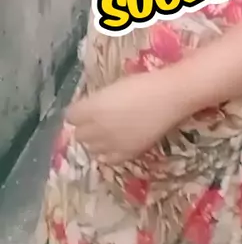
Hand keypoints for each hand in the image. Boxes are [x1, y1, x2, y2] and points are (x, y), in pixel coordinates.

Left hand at [65, 70, 184, 163]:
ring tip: (110, 132)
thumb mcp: (115, 86)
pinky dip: (109, 153)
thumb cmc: (143, 83)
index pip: (70, 116)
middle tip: (99, 120)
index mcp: (91, 107)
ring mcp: (109, 144)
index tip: (87, 109)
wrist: (168, 97)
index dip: (79, 112)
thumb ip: (98, 101)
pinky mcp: (125, 155)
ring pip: (91, 148)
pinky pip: (107, 159)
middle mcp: (95, 128)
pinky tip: (118, 143)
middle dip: (86, 127)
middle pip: (79, 134)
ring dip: (96, 141)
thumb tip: (92, 109)